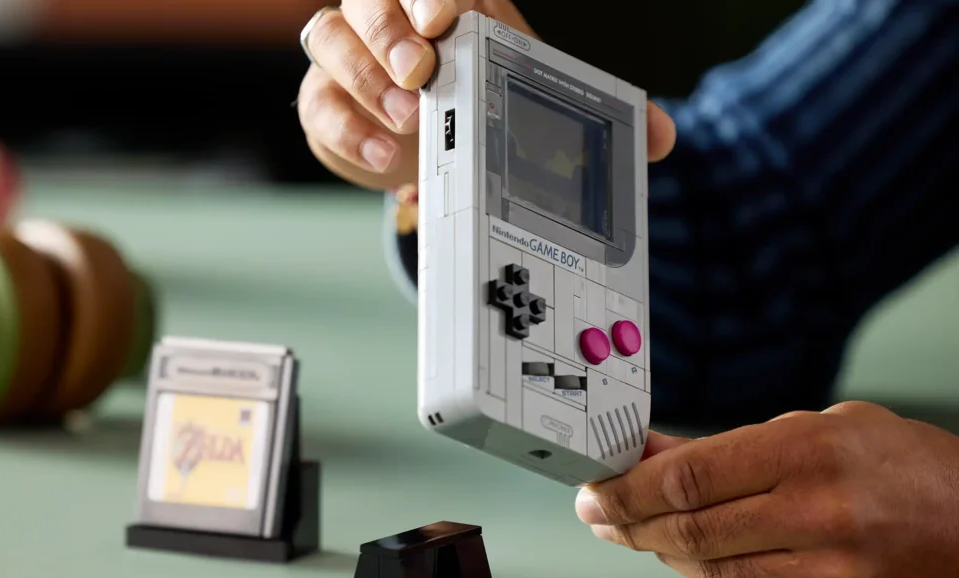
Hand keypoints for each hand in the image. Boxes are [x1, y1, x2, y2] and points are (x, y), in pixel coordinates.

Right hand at [296, 0, 676, 191]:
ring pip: (331, 37)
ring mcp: (352, 56)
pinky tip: (384, 157)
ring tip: (407, 119)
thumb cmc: (484, 103)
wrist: (434, 142)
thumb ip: (599, 113)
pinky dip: (347, 128)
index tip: (449, 19)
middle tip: (422, 70)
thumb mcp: (538, 100)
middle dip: (393, 30)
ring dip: (366, 76)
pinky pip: (318, 102)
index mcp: (448, 3)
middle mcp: (392, 18)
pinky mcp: (326, 102)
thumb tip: (664, 134)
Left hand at [575, 401, 958, 577]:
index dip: (627, 485)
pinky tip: (686, 551)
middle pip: (685, 528)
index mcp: (808, 453)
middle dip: (626, 521)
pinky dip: (704, 570)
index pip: (688, 476)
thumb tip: (651, 452)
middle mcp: (814, 515)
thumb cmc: (905, 467)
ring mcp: (821, 572)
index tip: (596, 484)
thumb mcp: (816, 426)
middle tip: (598, 512)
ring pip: (705, 567)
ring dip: (656, 547)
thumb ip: (729, 444)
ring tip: (633, 527)